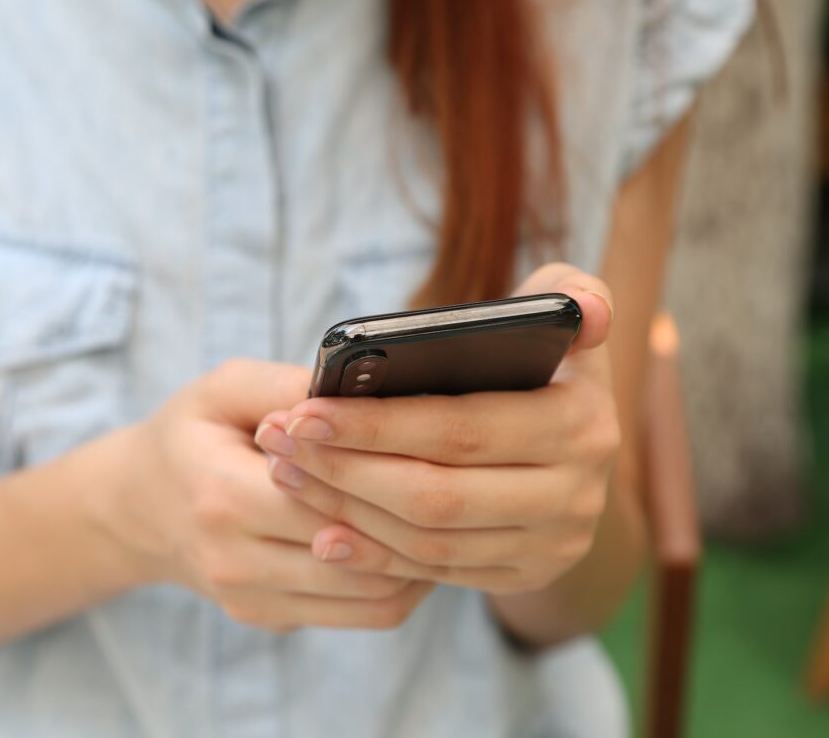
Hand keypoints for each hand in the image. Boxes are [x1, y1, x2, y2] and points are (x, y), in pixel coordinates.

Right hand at [98, 359, 432, 631]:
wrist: (140, 507)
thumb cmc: (191, 435)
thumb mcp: (223, 389)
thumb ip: (287, 385)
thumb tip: (363, 390)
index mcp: (221, 496)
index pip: (329, 497)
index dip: (387, 473)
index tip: (435, 444)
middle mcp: (235, 562)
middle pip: (360, 553)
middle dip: (417, 519)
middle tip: (463, 481)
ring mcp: (252, 600)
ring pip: (372, 598)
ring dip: (421, 559)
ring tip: (449, 514)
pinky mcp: (270, 619)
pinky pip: (359, 615)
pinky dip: (400, 582)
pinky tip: (417, 542)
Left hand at [255, 264, 619, 595]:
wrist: (574, 447)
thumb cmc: (544, 363)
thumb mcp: (563, 316)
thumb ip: (570, 291)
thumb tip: (587, 312)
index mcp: (581, 423)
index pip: (460, 429)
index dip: (376, 425)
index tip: (304, 411)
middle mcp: (576, 494)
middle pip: (436, 494)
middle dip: (345, 470)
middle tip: (279, 442)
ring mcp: (552, 544)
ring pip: (429, 539)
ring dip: (347, 511)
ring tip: (288, 474)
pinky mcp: (524, 574)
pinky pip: (437, 572)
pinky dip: (375, 555)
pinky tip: (324, 532)